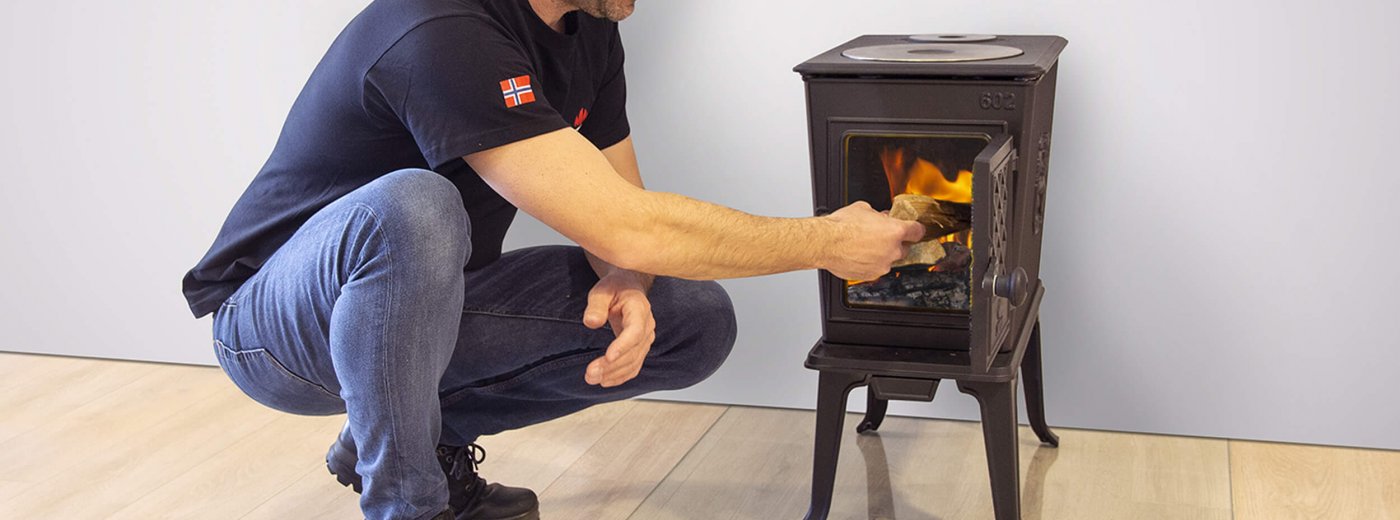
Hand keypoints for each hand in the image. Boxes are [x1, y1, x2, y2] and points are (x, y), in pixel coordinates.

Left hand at [582, 270, 655, 387]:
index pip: (635, 331)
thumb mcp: (602, 290)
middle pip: (633, 351)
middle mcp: (647, 326)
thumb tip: (591, 322)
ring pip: (634, 362)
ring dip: (614, 373)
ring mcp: (646, 339)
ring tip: (592, 378)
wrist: (628, 287)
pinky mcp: (640, 348)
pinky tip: (605, 381)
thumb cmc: (615, 287)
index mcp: (639, 308)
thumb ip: (596, 305)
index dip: (623, 346)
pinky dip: (621, 376)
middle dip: (612, 365)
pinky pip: (634, 366)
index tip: (608, 357)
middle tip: (590, 374)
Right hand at [821, 201, 925, 280]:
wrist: (825, 243)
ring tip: (865, 246)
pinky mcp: (871, 275)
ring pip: (889, 260)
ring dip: (882, 254)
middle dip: (895, 243)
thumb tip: (880, 218)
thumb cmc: (842, 226)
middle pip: (904, 248)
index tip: (914, 230)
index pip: (917, 231)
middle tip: (882, 237)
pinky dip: (870, 264)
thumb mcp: (863, 209)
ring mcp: (882, 265)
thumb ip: (878, 216)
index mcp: (895, 231)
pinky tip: (859, 256)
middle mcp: (892, 250)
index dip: (915, 230)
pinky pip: (876, 269)